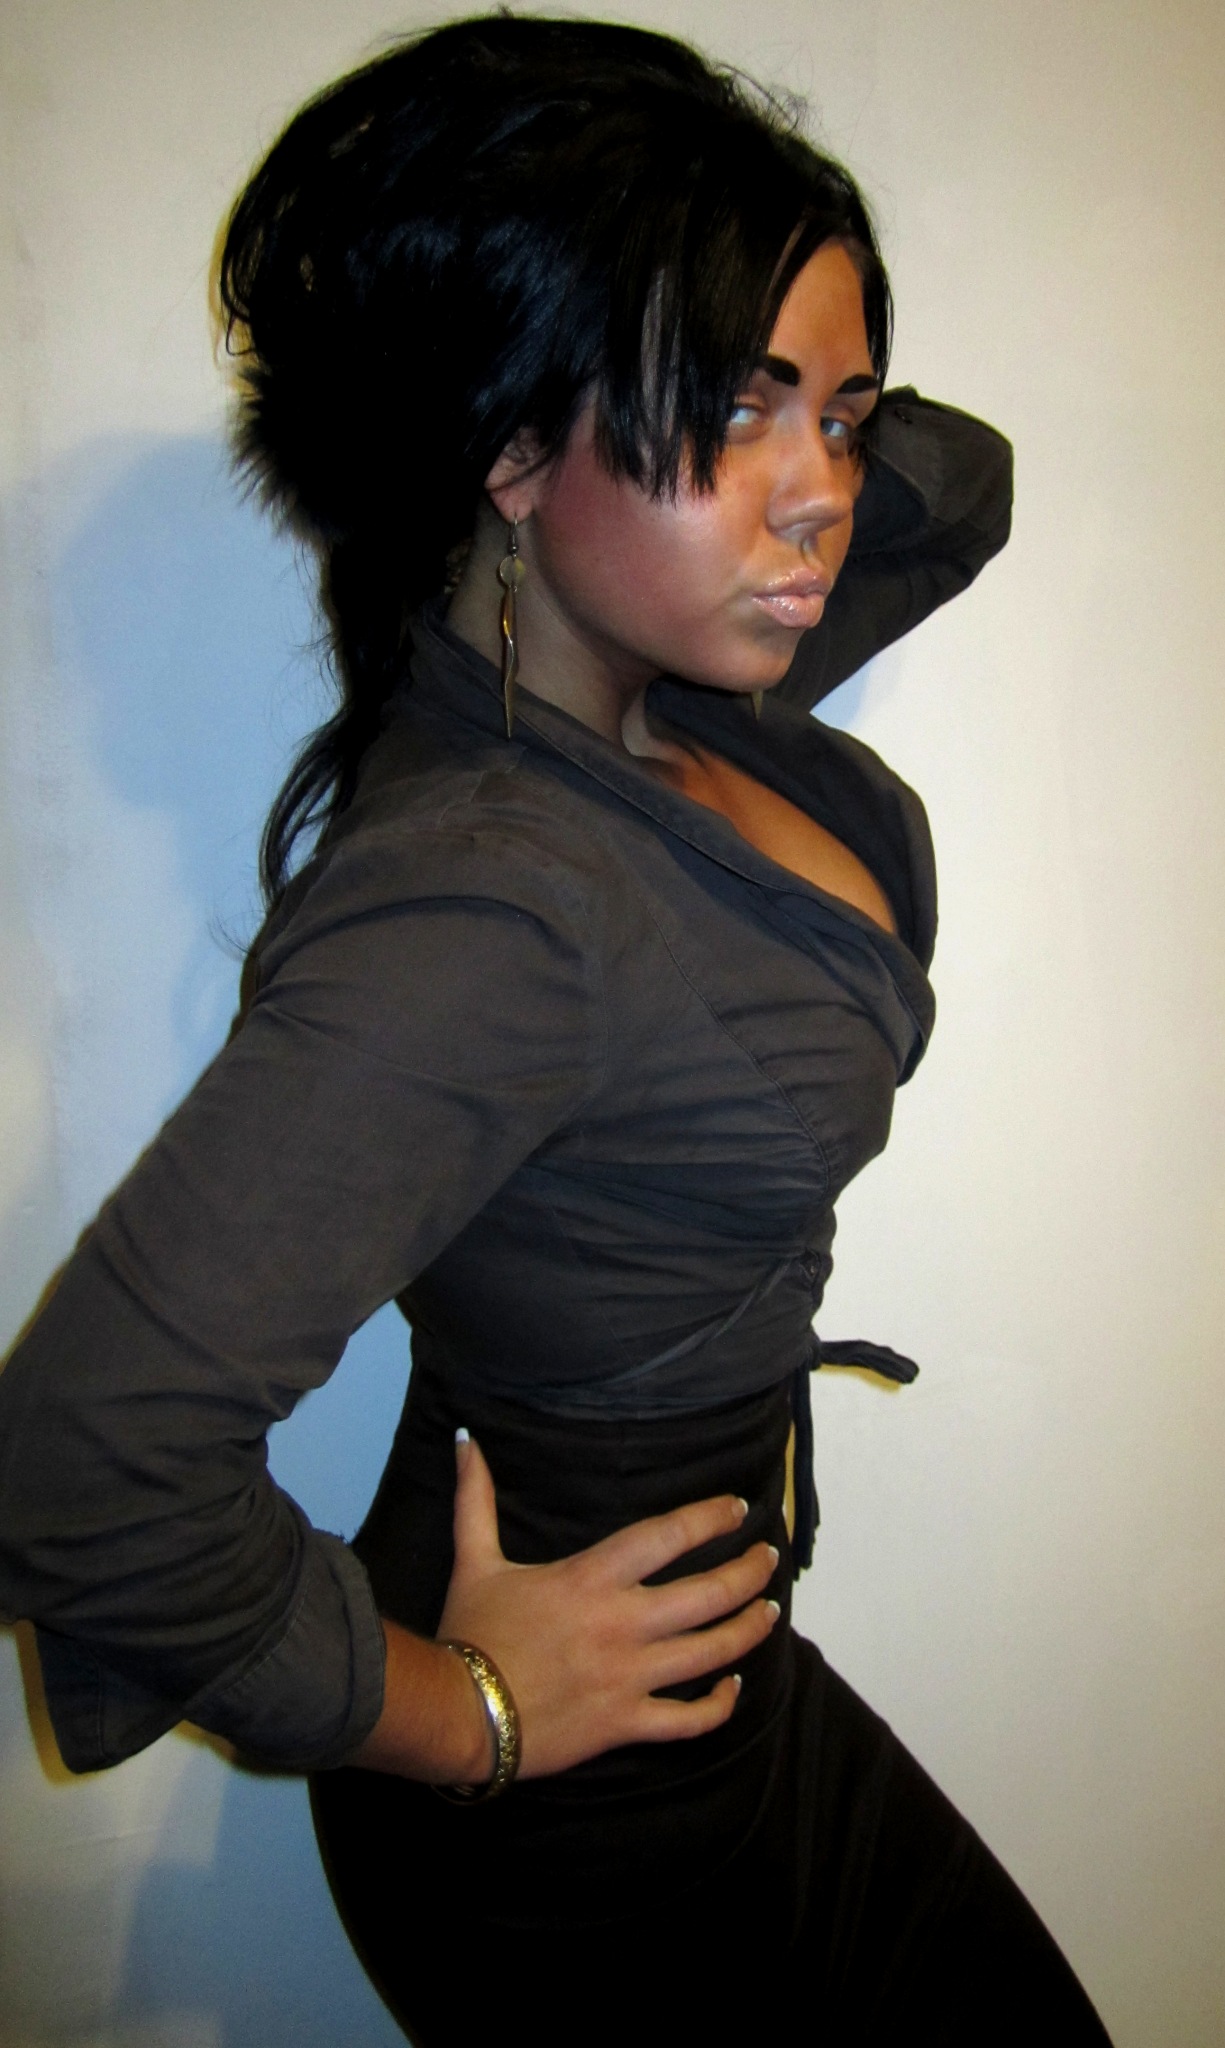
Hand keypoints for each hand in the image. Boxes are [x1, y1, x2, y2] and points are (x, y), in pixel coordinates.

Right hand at [436, 1432, 779, 1779]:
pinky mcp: (626, 1723)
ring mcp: (630, 1676)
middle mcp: (622, 1624)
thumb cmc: (471, 1634)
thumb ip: (475, 1499)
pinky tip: (733, 1687)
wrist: (459, 1714)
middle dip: (748, 1573)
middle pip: (708, 1593)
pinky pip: (689, 1720)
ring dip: (749, 1630)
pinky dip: (719, 1705)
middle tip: (769, 1558)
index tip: (738, 1508)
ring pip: (711, 1652)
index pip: (668, 1536)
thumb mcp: (474, 1561)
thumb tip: (464, 1439)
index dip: (710, 1518)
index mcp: (592, 1578)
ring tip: (770, 1611)